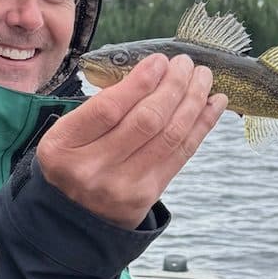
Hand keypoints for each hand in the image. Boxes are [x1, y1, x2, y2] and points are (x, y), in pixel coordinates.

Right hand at [38, 53, 225, 226]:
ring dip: (193, 101)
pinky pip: (181, 154)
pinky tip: (213, 104)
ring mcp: (122, 186)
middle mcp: (92, 168)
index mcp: (64, 147)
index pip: (109, 109)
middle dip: (173, 86)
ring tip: (202, 77)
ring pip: (170, 136)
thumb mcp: (66, 133)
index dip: (140, 82)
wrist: (73, 217)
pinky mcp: (147, 196)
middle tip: (185, 64)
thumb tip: (152, 74)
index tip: (159, 61)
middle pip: (146, 121)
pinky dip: (202, 125)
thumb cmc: (71, 162)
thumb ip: (100, 106)